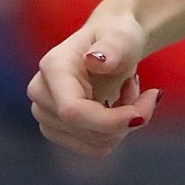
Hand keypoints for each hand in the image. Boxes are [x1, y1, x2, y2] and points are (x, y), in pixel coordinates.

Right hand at [27, 10, 161, 158]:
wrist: (111, 44)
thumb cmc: (118, 36)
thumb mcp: (123, 36)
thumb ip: (112, 47)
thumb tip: (94, 60)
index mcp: (53, 68)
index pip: (73, 111)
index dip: (110, 121)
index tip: (143, 115)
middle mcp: (41, 94)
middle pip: (89, 132)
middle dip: (126, 117)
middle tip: (138, 86)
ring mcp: (45, 115)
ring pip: (96, 144)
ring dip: (122, 123)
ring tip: (126, 90)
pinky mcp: (57, 131)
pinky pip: (96, 148)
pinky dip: (115, 131)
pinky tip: (116, 105)